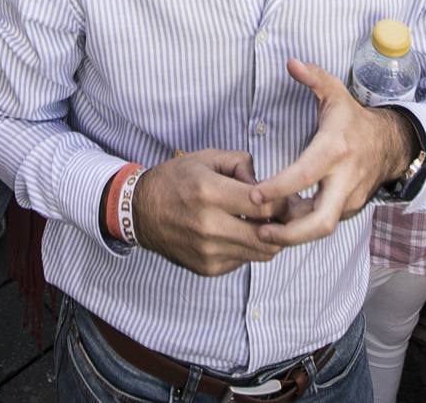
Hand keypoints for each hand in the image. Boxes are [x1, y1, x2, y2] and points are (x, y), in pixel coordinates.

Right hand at [131, 149, 282, 275]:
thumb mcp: (206, 158)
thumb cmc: (175, 180)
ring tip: (265, 222)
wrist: (140, 212)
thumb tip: (266, 186)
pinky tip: (240, 233)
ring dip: (270, 238)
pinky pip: (244, 261)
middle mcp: (209, 226)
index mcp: (209, 192)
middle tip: (285, 214)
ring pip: (261, 253)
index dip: (283, 202)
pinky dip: (249, 248)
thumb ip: (242, 164)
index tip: (285, 197)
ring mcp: (208, 251)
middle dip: (283, 224)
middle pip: (269, 236)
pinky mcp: (207, 267)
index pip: (264, 205)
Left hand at [247, 59, 411, 248]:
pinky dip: (304, 227)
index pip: (305, 175)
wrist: (391, 143)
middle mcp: (345, 179)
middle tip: (259, 233)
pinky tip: (282, 223)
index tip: (254, 195)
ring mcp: (350, 198)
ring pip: (322, 227)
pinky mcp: (350, 209)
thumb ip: (313, 77)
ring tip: (264, 230)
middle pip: (321, 221)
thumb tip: (291, 62)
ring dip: (293, 233)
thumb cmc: (354, 119)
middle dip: (290, 234)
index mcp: (335, 150)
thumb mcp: (336, 93)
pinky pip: (325, 222)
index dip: (279, 188)